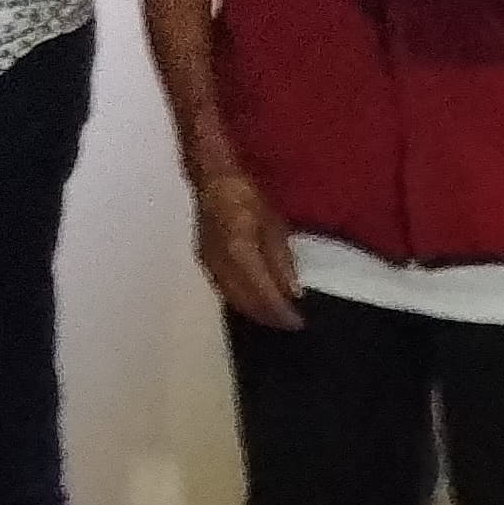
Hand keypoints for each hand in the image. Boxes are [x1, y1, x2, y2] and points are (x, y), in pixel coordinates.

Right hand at [191, 171, 302, 330]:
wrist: (212, 179)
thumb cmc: (248, 196)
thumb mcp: (274, 225)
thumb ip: (281, 260)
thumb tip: (292, 293)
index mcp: (240, 254)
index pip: (263, 294)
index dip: (281, 313)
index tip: (299, 323)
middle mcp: (220, 265)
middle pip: (245, 302)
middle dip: (268, 317)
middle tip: (288, 325)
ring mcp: (209, 264)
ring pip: (232, 299)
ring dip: (253, 311)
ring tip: (273, 318)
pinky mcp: (204, 260)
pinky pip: (223, 289)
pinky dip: (240, 300)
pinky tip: (251, 301)